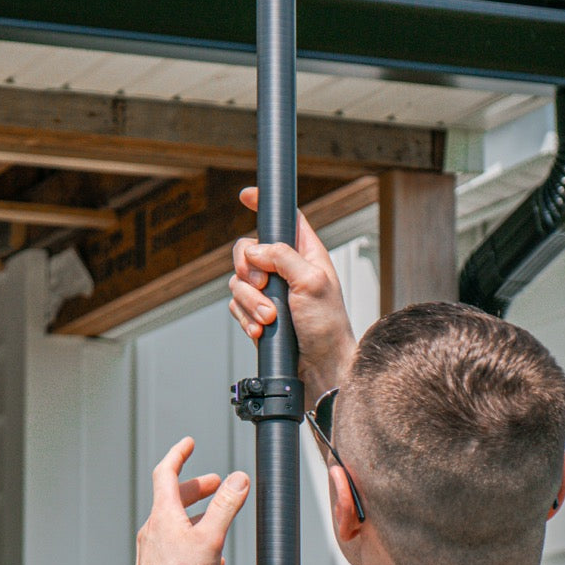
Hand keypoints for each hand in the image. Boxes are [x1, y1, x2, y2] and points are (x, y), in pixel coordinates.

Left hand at [126, 438, 249, 564]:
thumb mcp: (210, 539)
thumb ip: (226, 507)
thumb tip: (238, 479)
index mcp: (164, 516)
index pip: (166, 473)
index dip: (178, 454)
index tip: (189, 443)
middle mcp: (154, 529)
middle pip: (173, 497)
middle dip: (196, 487)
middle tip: (216, 484)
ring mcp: (153, 549)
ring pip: (176, 522)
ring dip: (197, 514)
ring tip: (218, 519)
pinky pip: (176, 544)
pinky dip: (194, 539)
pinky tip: (211, 557)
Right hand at [228, 187, 356, 401]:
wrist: (320, 368)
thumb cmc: (327, 326)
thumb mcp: (312, 282)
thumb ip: (282, 256)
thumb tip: (254, 248)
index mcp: (306, 254)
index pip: (285, 220)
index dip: (265, 205)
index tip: (247, 195)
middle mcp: (286, 270)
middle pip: (248, 250)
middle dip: (248, 270)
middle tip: (263, 286)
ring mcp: (271, 293)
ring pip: (239, 283)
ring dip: (251, 302)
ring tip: (271, 319)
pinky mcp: (259, 315)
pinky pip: (237, 308)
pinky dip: (245, 319)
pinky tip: (261, 331)